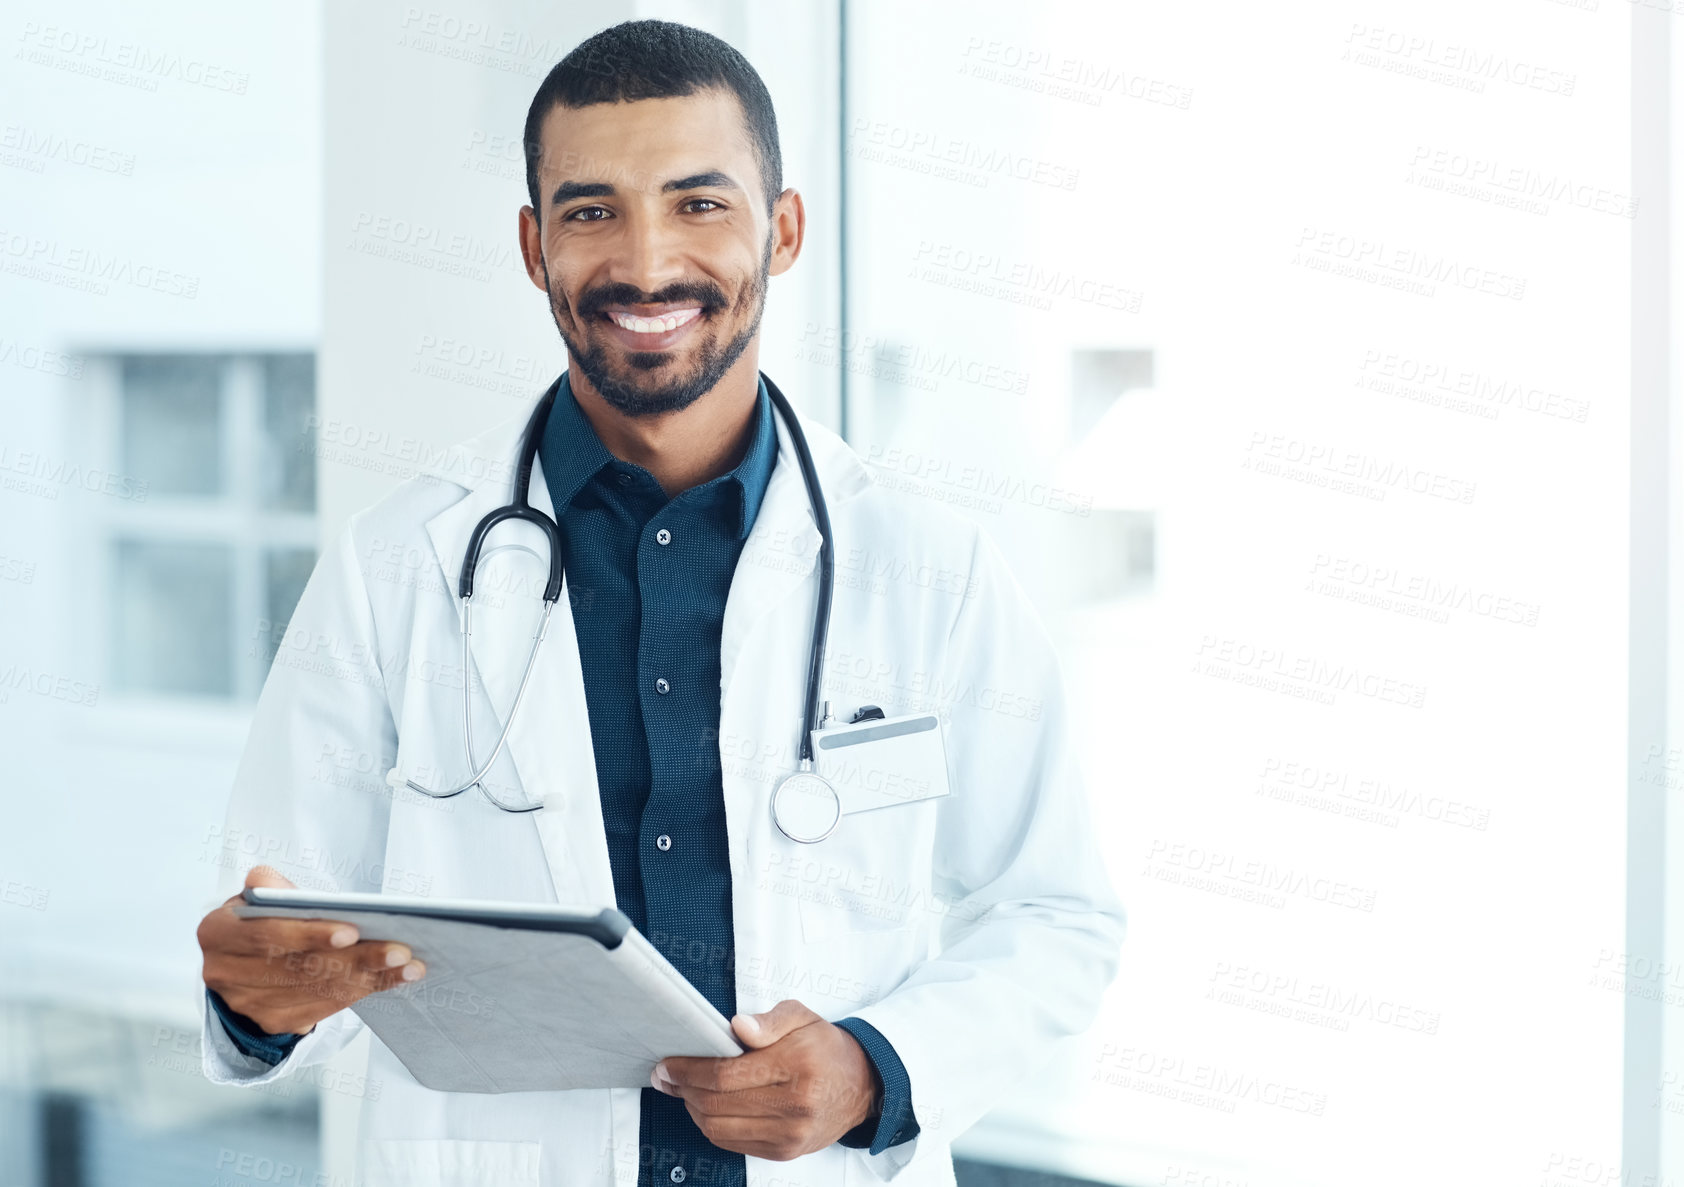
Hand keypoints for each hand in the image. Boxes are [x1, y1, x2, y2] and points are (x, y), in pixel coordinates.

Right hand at [196, 865, 426, 1036]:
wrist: (248, 959)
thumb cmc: (264, 917)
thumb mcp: (262, 895)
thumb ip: (270, 886)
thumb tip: (269, 882)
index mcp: (216, 932)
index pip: (265, 935)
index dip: (309, 934)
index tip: (353, 931)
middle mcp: (223, 974)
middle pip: (299, 968)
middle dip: (356, 959)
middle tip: (400, 950)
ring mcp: (246, 1004)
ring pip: (316, 991)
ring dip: (369, 979)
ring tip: (407, 965)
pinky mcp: (271, 1023)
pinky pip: (323, 1009)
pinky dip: (362, 992)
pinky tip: (392, 979)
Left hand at [653, 999, 882, 1160]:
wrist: (861, 1086)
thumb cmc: (826, 1048)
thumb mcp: (802, 1017)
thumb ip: (769, 1020)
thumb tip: (737, 1026)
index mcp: (797, 1065)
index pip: (726, 1074)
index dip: (689, 1070)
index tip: (669, 1063)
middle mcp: (794, 1106)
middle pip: (717, 1103)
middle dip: (683, 1089)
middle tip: (666, 1075)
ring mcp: (789, 1134)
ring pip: (719, 1128)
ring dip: (693, 1109)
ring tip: (683, 1090)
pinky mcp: (784, 1152)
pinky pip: (732, 1143)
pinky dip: (711, 1126)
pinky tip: (706, 1107)